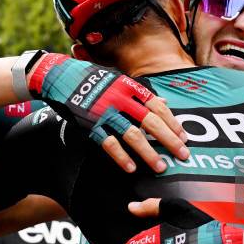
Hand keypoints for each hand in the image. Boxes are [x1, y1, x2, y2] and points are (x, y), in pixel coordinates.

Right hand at [27, 52, 188, 172]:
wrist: (59, 76)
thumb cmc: (94, 79)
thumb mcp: (119, 79)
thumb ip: (142, 93)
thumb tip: (165, 102)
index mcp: (129, 87)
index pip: (157, 107)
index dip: (172, 122)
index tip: (184, 137)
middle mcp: (120, 99)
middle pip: (150, 122)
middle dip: (169, 140)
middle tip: (183, 155)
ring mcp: (105, 113)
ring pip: (132, 135)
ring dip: (149, 153)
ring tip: (161, 167)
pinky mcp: (89, 125)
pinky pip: (108, 143)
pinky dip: (121, 156)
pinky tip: (131, 168)